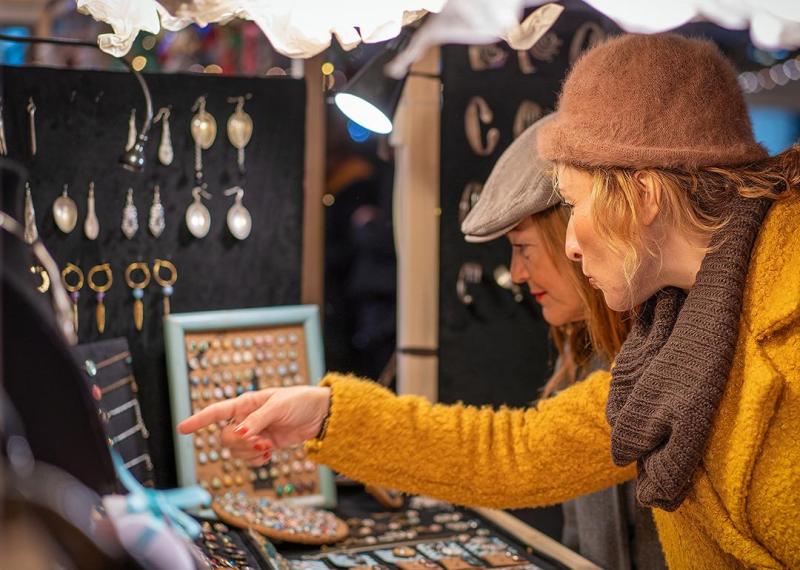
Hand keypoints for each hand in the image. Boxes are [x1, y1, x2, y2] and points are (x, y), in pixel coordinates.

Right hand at [177, 386, 330, 465]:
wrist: (320, 414)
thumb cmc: (300, 401)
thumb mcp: (278, 406)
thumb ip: (258, 420)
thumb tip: (240, 433)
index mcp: (246, 403)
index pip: (217, 412)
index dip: (198, 420)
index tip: (182, 428)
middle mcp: (246, 419)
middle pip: (225, 438)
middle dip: (240, 445)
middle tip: (261, 442)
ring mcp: (254, 434)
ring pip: (236, 451)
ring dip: (250, 453)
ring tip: (268, 446)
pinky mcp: (264, 445)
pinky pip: (249, 459)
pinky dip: (257, 461)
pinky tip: (269, 455)